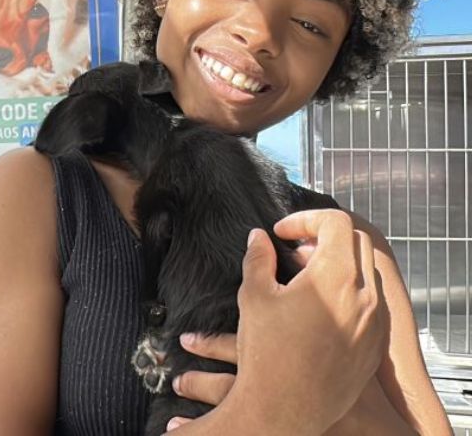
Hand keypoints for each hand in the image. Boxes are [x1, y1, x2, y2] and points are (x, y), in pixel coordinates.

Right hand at [164, 209, 386, 434]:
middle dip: (324, 236)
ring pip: (366, 273)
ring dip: (339, 263)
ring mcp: (374, 322)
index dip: (306, 219)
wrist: (283, 410)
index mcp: (335, 277)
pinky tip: (320, 307)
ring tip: (305, 277)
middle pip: (356, 242)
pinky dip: (349, 292)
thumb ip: (257, 258)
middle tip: (295, 247)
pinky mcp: (375, 345)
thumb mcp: (253, 297)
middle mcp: (364, 296)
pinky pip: (370, 304)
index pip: (335, 223)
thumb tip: (258, 238)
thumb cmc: (266, 354)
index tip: (282, 232)